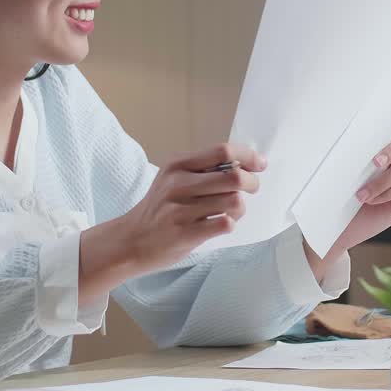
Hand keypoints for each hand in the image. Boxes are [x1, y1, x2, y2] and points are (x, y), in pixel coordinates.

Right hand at [111, 143, 264, 273]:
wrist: (131, 240)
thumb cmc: (160, 208)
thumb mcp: (173, 178)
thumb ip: (204, 169)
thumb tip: (246, 162)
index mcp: (178, 165)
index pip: (223, 151)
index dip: (248, 156)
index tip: (260, 164)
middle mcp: (178, 184)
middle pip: (234, 176)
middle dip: (252, 182)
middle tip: (251, 188)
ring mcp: (180, 209)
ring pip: (234, 201)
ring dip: (240, 207)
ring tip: (230, 211)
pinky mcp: (185, 233)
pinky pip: (225, 223)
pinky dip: (230, 223)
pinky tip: (220, 224)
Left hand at [318, 115, 390, 262]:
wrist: (333, 224)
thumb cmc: (334, 192)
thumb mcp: (341, 167)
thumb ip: (352, 150)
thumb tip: (343, 130)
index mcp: (384, 148)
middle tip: (375, 162)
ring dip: (379, 181)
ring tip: (360, 195)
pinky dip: (384, 193)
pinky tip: (369, 201)